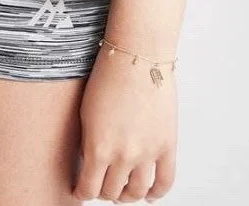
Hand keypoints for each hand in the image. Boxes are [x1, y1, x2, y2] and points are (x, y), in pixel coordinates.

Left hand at [72, 43, 177, 201]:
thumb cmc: (107, 76)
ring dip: (128, 195)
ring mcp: (148, 152)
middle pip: (112, 191)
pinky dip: (157, 193)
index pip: (88, 188)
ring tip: (123, 191)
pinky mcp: (167, 145)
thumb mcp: (85, 112)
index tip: (80, 191)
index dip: (82, 193)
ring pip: (138, 191)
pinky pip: (165, 181)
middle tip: (101, 187)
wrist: (136, 56)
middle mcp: (123, 156)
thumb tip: (90, 161)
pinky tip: (150, 195)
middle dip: (103, 192)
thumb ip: (88, 141)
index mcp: (98, 147)